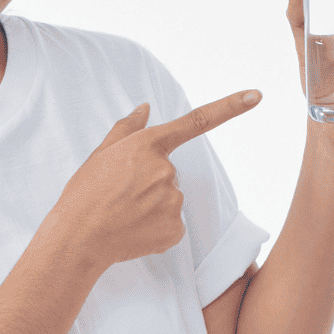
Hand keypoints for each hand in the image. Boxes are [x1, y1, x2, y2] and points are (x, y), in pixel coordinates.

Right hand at [51, 90, 263, 272]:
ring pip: (170, 197)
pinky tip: (134, 229)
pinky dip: (156, 227)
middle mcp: (165, 169)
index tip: (255, 95)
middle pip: (168, 171)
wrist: (78, 238)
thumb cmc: (83, 194)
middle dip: (149, 181)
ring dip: (152, 204)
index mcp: (147, 145)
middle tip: (120, 194)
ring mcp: (172, 199)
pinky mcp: (175, 227)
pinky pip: (172, 223)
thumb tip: (145, 107)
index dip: (230, 107)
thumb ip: (127, 129)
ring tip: (124, 213)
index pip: (196, 121)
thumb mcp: (100, 153)